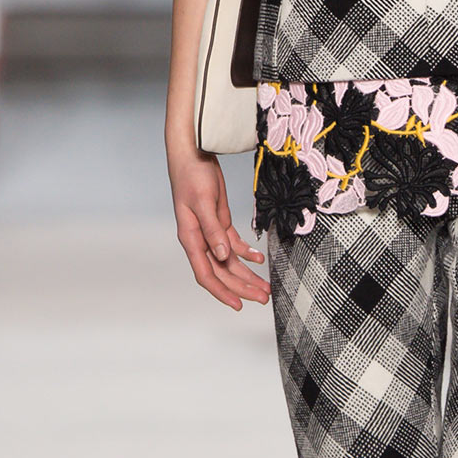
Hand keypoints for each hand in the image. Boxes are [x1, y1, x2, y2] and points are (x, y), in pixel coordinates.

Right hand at [169, 139, 269, 310]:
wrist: (193, 153)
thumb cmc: (192, 175)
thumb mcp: (204, 202)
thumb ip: (213, 230)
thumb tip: (222, 256)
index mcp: (191, 238)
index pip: (206, 274)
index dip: (222, 292)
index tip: (239, 305)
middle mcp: (201, 240)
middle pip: (222, 272)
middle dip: (242, 287)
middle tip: (263, 298)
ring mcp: (210, 232)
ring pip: (230, 261)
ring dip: (248, 274)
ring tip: (265, 287)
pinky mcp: (220, 222)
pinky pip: (234, 244)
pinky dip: (247, 253)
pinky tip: (260, 259)